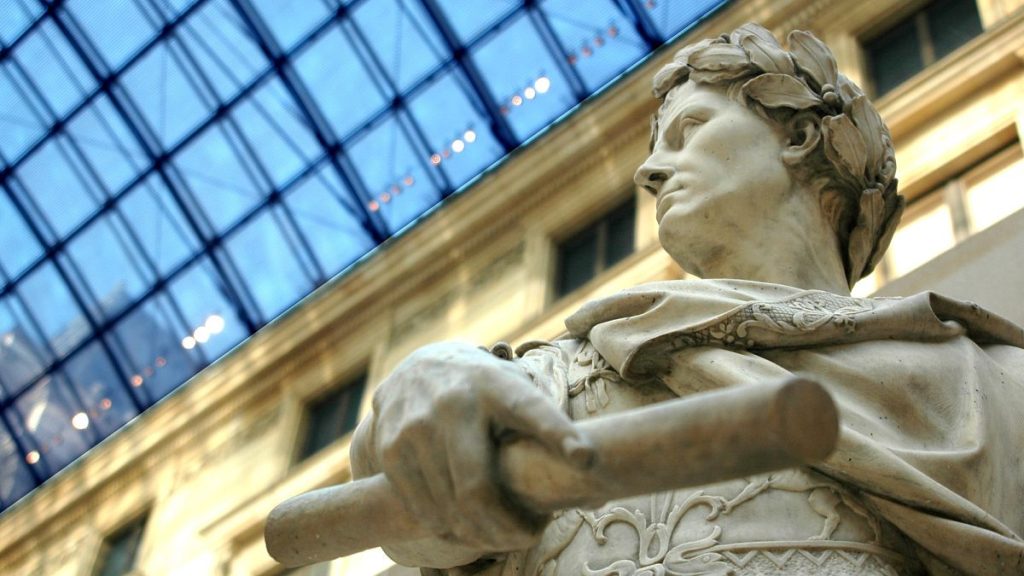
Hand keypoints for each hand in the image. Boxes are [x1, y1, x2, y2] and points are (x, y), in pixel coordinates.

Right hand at [365, 342, 590, 552]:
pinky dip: (447, 530)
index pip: (532, 409)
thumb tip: (594, 473)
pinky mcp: (390, 447)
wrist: (418, 365)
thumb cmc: (485, 390)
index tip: (587, 458)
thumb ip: (544, 423)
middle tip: (528, 537)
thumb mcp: (514, 388)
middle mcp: (454, 402)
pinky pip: (423, 510)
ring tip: (500, 534)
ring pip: (450, 508)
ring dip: (480, 535)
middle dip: (508, 529)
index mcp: (497, 385)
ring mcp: (416, 425)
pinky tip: (464, 527)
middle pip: (479, 489)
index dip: (559, 434)